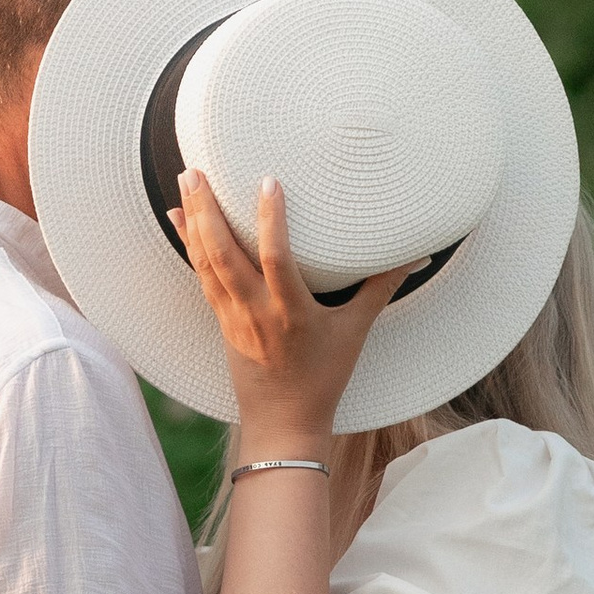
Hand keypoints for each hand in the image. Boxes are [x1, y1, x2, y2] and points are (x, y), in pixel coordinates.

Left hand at [173, 170, 408, 453]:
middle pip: (225, 255)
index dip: (270, 220)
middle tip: (197, 170)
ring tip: (186, 180)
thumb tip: (417, 255)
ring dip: (193, 220)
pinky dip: (188, 245)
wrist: (283, 422)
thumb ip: (382, 288)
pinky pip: (201, 275)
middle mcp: (256, 311)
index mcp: (292, 312)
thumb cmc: (324, 378)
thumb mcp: (356, 332)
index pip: (277, 259)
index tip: (269, 181)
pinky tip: (177, 217)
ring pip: (207, 262)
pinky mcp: (221, 320)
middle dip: (208, 212)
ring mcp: (234, 316)